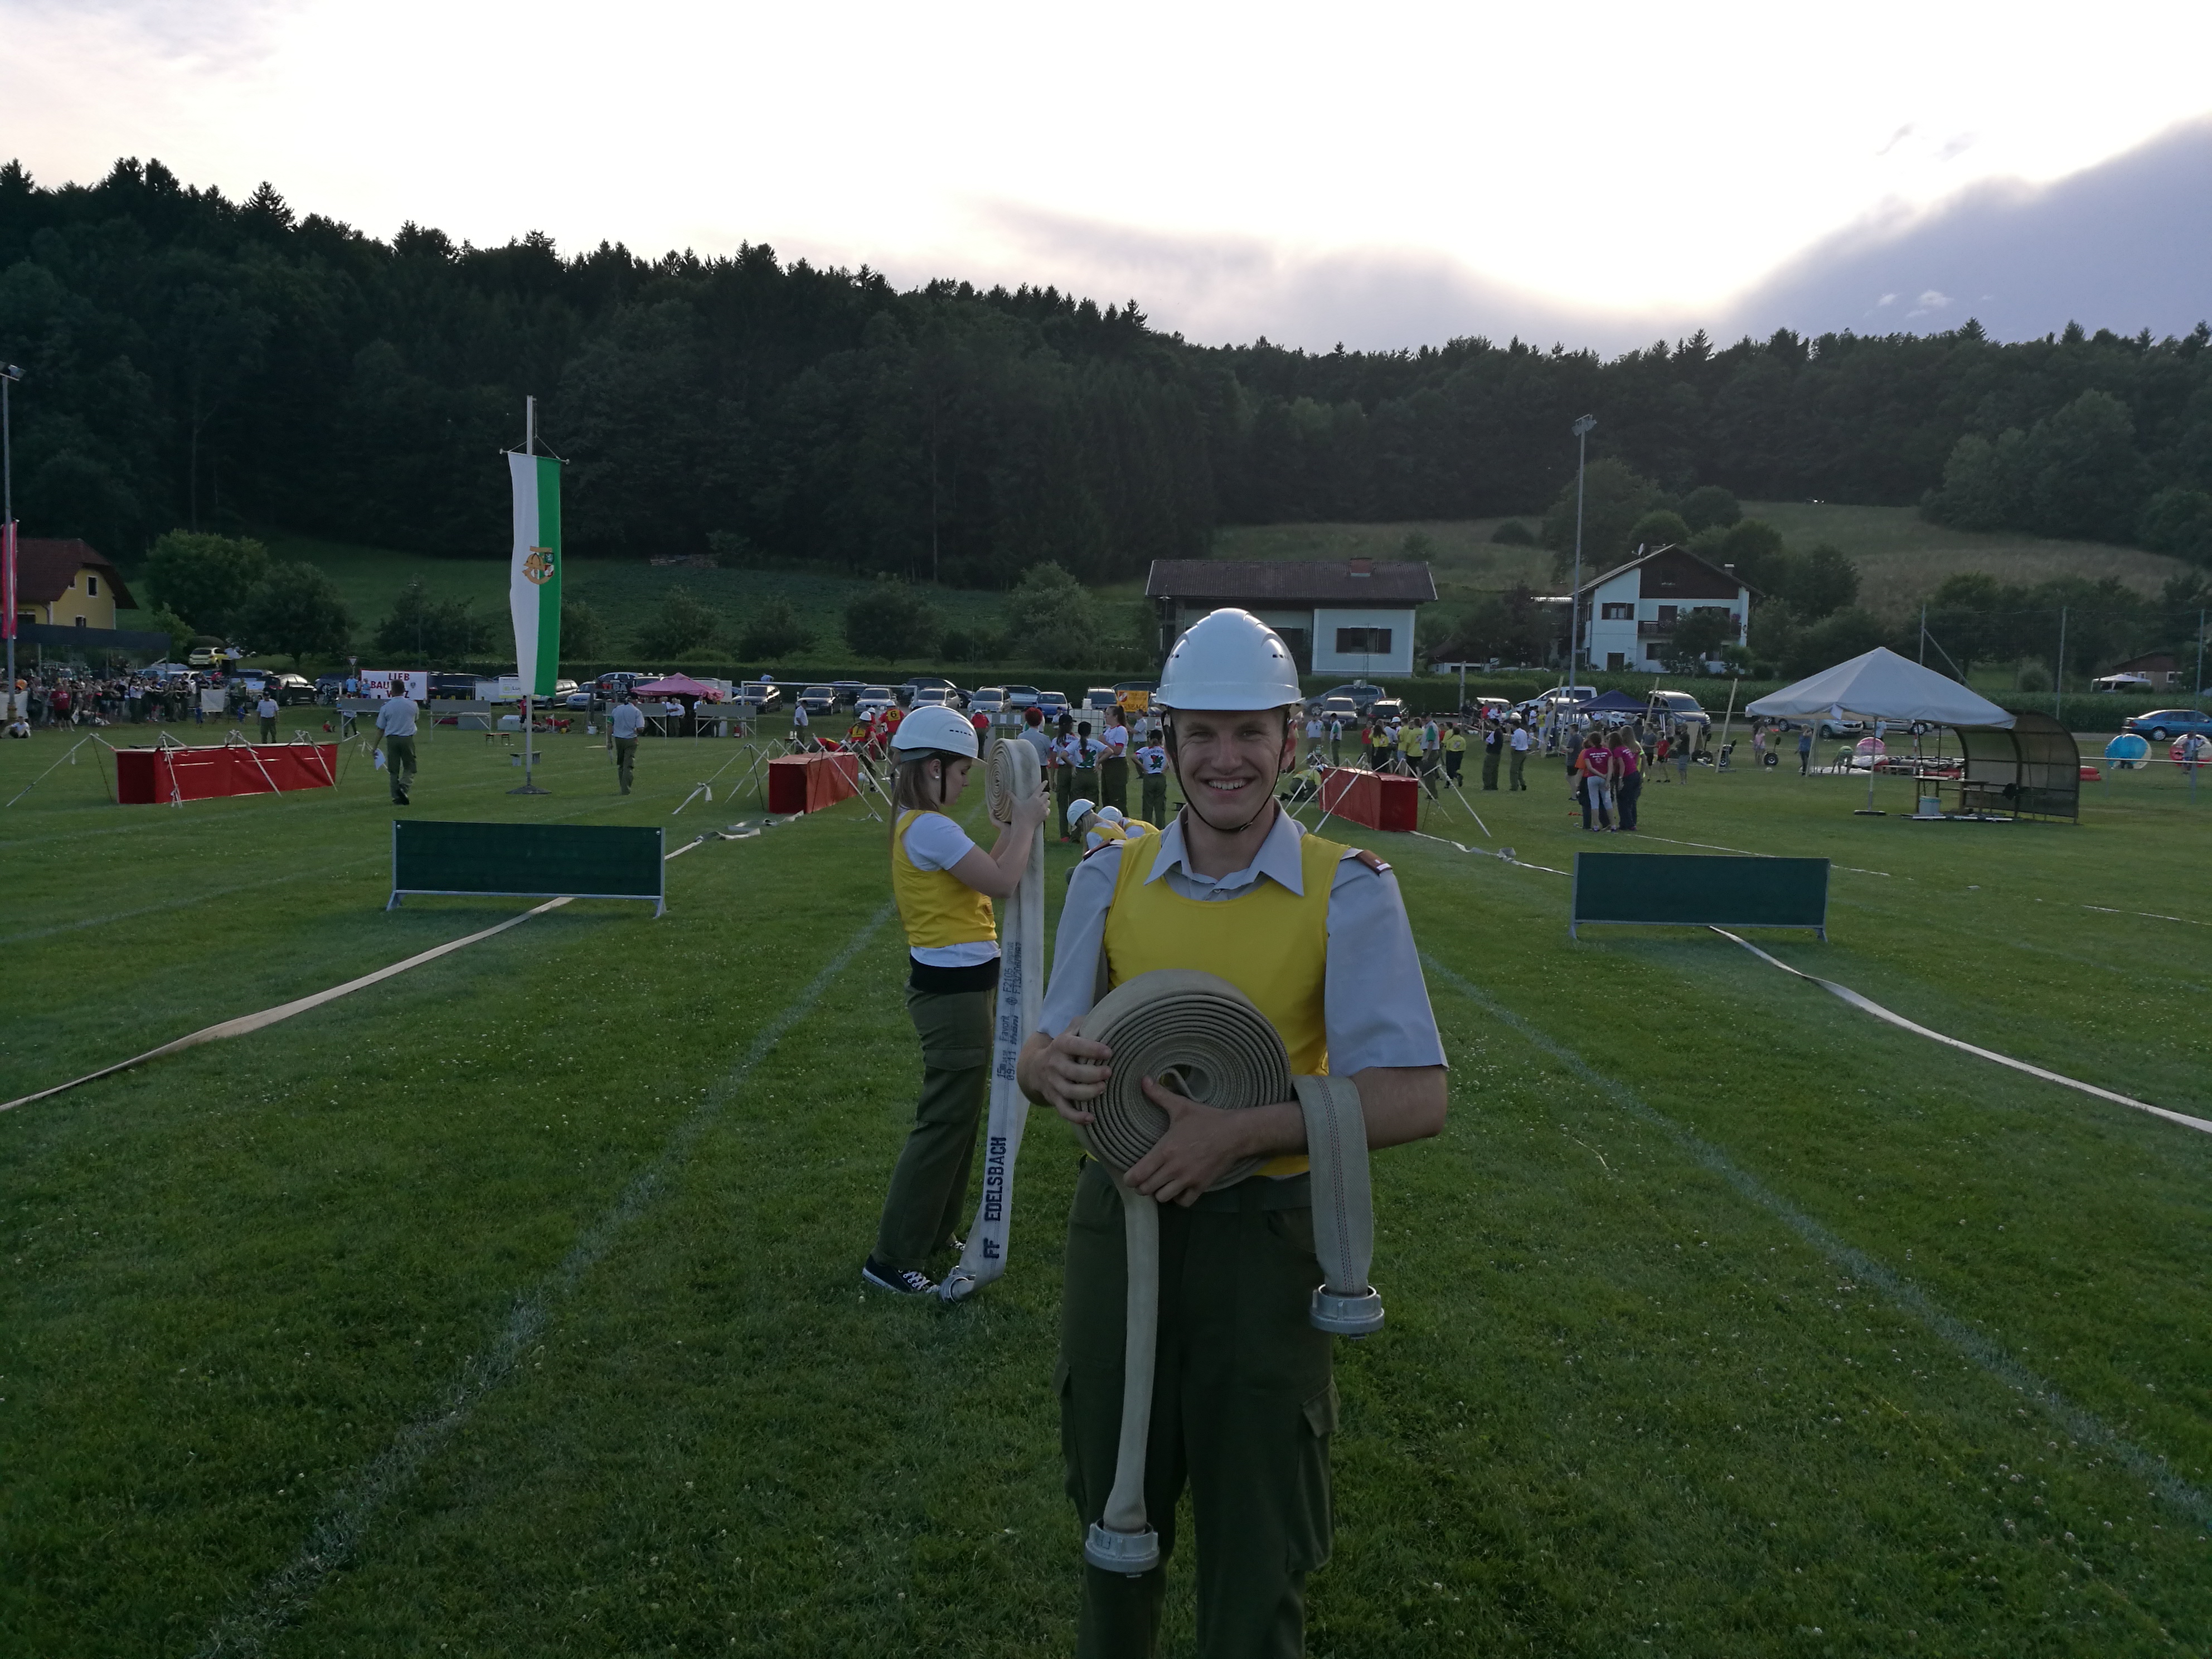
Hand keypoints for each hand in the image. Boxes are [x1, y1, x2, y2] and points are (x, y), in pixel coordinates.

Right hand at [1011, 781, 1047, 835]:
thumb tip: (1006, 791)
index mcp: (1034, 798)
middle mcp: (1040, 803)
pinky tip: (1041, 811)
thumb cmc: (1019, 815)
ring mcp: (1043, 809)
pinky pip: (1048, 810)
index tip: (1046, 781)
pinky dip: (1046, 809)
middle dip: (1044, 794)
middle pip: (1047, 794)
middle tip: (1040, 796)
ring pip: (1048, 802)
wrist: (1024, 826)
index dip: (1043, 784)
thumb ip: (1012, 796)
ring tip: (1040, 803)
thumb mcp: (1015, 804)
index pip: (1040, 788)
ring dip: (1045, 801)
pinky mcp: (1045, 815)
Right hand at [1020, 1030, 1112, 1122]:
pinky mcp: (1054, 1098)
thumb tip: (1107, 1017)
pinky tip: (1091, 1118)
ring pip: (1069, 1092)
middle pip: (1072, 1072)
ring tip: (1103, 1089)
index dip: (1091, 1049)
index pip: (1074, 1046)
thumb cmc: (1063, 1047)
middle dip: (1091, 1074)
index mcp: (1060, 1045)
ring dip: (1087, 1093)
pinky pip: (1064, 1110)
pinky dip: (1076, 1117)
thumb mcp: (1069, 1032)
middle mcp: (1055, 1064)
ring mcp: (1053, 1083)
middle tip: (1109, 1072)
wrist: (1034, 1067)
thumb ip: (1084, 1024)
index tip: (1109, 1052)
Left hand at [1122, 1075, 1274, 1206]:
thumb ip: (1159, 1095)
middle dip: (1142, 1185)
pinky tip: (1178, 1188)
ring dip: (1159, 1192)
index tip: (1130, 1175)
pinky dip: (1178, 1198)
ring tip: (1161, 1182)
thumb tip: (1143, 1079)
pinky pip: (1183, 1202)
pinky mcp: (1201, 1186)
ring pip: (1162, 1198)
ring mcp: (1188, 1180)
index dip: (1129, 1178)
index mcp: (1164, 1151)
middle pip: (1146, 1189)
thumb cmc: (1206, 1119)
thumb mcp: (1181, 1107)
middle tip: (1145, 1178)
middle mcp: (1174, 1169)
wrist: (1234, 1133)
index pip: (1137, 1175)